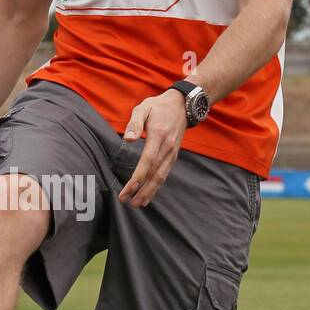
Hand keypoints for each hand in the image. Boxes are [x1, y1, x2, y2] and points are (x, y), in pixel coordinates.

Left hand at [117, 89, 187, 207]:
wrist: (182, 105)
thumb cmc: (159, 106)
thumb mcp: (144, 108)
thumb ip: (134, 122)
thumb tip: (127, 139)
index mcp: (158, 137)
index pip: (147, 162)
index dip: (137, 178)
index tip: (127, 190)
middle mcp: (167, 149)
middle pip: (154, 175)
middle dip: (141, 191)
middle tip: (127, 202)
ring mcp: (172, 154)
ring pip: (161, 177)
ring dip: (149, 192)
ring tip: (137, 204)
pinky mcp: (173, 156)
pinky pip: (164, 174)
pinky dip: (156, 187)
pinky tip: (148, 195)